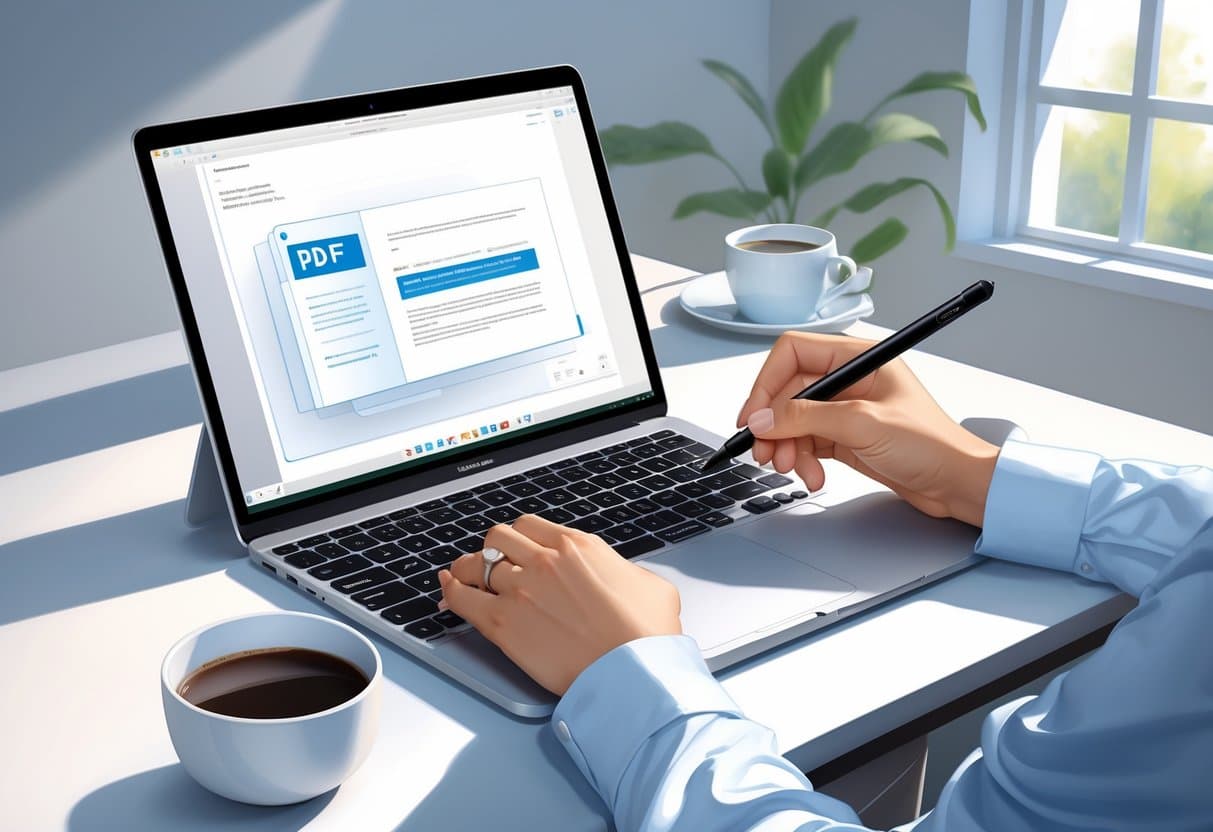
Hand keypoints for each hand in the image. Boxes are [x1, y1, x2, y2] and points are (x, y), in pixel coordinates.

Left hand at [437, 514, 681, 695]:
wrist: (632, 671)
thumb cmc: (646, 634)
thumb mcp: (651, 585)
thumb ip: (626, 572)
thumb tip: (623, 577)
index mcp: (577, 546)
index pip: (529, 526)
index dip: (519, 538)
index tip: (515, 549)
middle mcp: (543, 560)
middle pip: (497, 538)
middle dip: (492, 549)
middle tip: (491, 564)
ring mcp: (519, 589)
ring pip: (474, 564)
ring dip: (467, 570)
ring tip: (463, 578)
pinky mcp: (502, 623)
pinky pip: (461, 598)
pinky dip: (450, 593)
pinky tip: (447, 592)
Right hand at [737, 331, 999, 525]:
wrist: (957, 483)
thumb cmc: (932, 445)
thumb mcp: (863, 425)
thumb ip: (808, 418)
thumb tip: (764, 418)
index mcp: (858, 358)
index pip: (793, 353)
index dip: (767, 383)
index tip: (754, 415)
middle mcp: (848, 379)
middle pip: (788, 392)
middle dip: (774, 424)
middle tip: (767, 452)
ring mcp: (844, 409)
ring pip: (792, 421)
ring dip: (786, 447)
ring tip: (791, 469)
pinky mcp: (843, 436)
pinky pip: (805, 442)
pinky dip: (801, 460)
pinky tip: (812, 475)